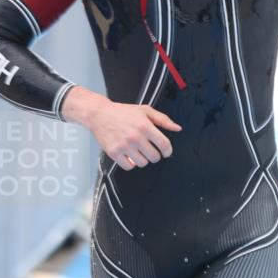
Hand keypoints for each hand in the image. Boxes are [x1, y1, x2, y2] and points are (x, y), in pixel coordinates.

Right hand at [62, 88, 181, 169]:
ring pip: (142, 163)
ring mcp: (124, 146)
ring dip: (143, 159)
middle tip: (150, 150)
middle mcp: (135, 137)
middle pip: (154, 157)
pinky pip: (129, 167)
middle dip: (155, 155)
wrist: (99, 114)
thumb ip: (163, 120)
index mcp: (145, 126)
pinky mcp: (114, 153)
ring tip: (139, 151)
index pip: (164, 145)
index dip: (168, 151)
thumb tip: (177, 128)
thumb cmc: (123, 112)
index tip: (166, 152)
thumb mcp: (145, 110)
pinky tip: (130, 156)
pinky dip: (131, 164)